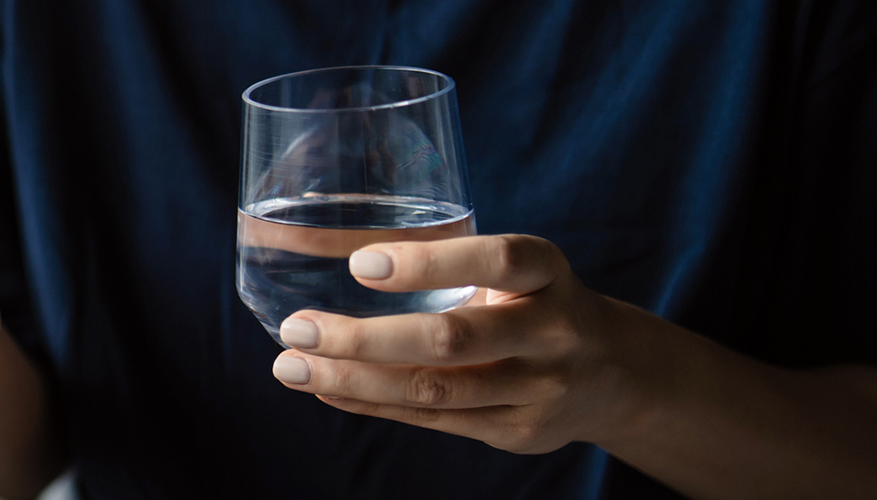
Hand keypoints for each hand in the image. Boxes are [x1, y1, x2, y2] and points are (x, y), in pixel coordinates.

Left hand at [270, 234, 659, 453]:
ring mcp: (538, 389)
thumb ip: (445, 259)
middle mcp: (551, 332)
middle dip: (365, 338)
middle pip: (453, 339)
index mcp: (548, 274)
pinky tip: (326, 388)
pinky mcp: (517, 431)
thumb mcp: (515, 269)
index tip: (359, 264)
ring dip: (352, 379)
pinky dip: (371, 402)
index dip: (428, 263)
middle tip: (297, 329)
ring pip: (434, 390)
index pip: (497, 260)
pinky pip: (432, 420)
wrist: (614, 374)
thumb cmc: (533, 301)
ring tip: (292, 366)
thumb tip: (320, 243)